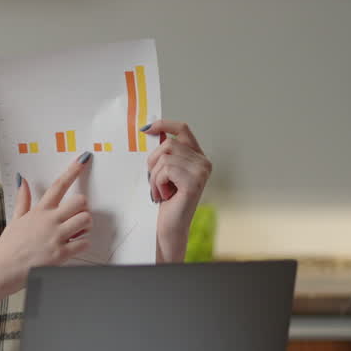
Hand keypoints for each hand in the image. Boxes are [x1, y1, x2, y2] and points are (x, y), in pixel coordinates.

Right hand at [0, 154, 92, 315]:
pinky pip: (84, 243)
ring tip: (76, 232)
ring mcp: (56, 237)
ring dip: (86, 226)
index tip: (83, 159)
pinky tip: (74, 246)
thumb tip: (22, 180)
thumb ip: (23, 199)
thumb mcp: (15, 219)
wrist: (1, 269)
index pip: (59, 185)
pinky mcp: (60, 254)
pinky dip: (83, 244)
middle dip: (83, 208)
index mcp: (39, 211)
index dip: (73, 170)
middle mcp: (49, 221)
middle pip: (80, 202)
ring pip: (85, 221)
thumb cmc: (8, 247)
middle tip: (77, 216)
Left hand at [141, 119, 210, 262]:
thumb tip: (150, 129)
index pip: (183, 129)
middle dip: (153, 162)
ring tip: (161, 191)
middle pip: (168, 143)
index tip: (147, 128)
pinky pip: (165, 170)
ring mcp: (201, 171)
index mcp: (198, 157)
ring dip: (154, 176)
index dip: (165, 124)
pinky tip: (164, 195)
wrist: (170, 226)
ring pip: (165, 157)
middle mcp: (204, 162)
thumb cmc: (167, 200)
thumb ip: (165, 153)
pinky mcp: (193, 181)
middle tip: (156, 182)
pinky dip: (157, 183)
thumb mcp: (165, 171)